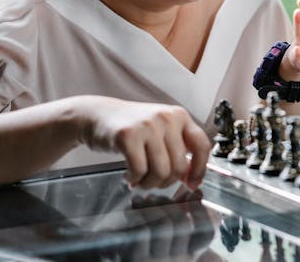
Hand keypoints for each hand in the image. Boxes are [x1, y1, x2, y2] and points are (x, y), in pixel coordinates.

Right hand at [77, 96, 210, 189]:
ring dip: (149, 183)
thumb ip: (178, 151)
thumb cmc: (132, 127)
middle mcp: (167, 118)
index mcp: (179, 116)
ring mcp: (148, 125)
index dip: (200, 169)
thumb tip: (192, 179)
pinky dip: (134, 179)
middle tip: (152, 181)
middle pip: (179, 167)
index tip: (192, 183)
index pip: (202, 145)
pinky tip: (129, 175)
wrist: (97, 115)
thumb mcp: (161, 131)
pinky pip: (139, 170)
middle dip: (165, 182)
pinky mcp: (127, 135)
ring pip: (161, 172)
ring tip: (140, 179)